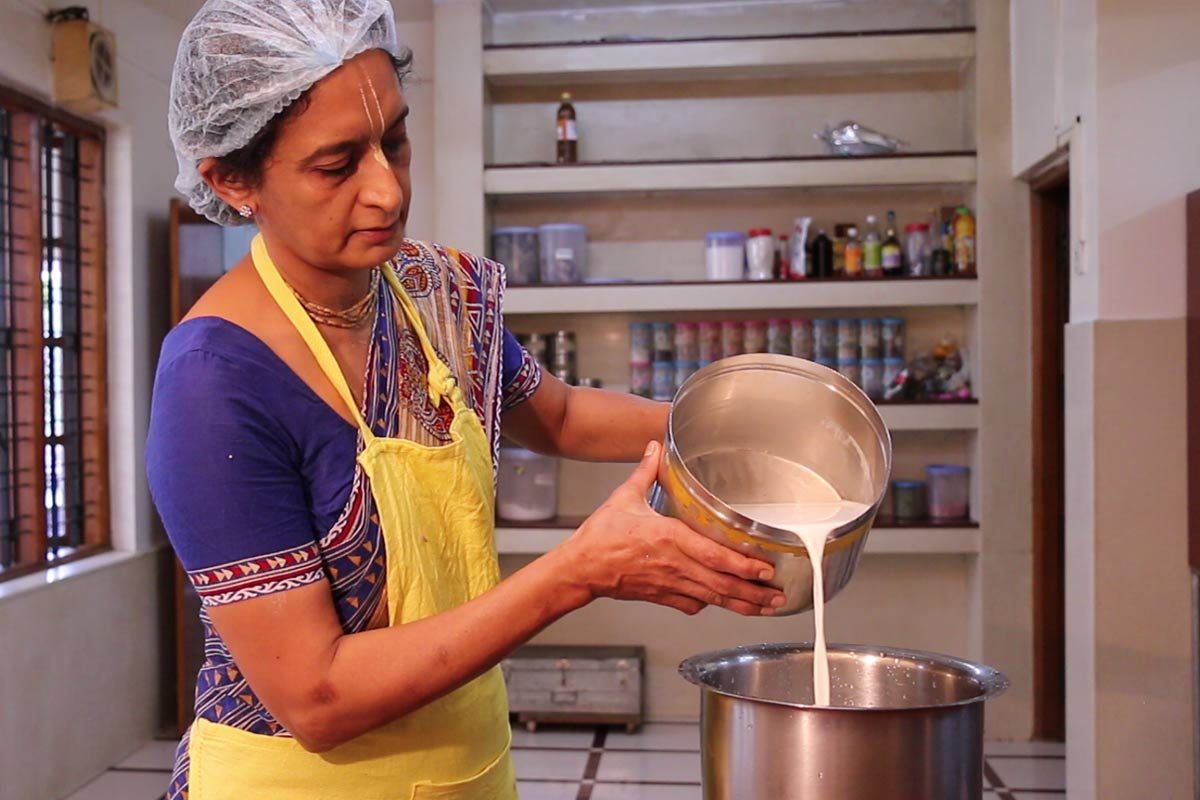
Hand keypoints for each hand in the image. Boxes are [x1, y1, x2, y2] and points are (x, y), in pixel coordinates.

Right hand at [557, 441, 785, 616]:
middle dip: (753, 591)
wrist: (581, 569)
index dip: (742, 565)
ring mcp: (669, 585)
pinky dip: (712, 605)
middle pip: (721, 583)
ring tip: (767, 607)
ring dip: (742, 604)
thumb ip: (646, 472)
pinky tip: (727, 604)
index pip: (713, 556)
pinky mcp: (662, 597)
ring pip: (713, 598)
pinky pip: (694, 605)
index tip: (764, 568)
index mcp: (667, 538)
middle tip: (778, 594)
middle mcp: (674, 565)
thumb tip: (656, 447)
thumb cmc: (600, 537)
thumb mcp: (624, 498)